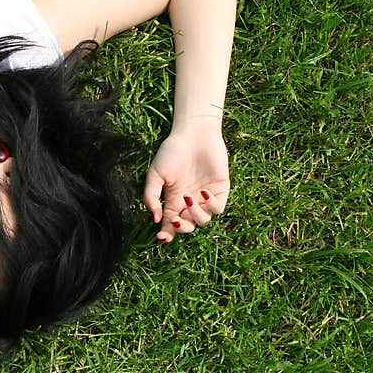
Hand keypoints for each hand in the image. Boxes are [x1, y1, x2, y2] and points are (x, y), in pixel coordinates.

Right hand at [143, 124, 229, 241]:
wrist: (193, 134)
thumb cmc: (172, 152)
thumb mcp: (155, 175)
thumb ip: (151, 197)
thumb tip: (155, 218)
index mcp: (173, 200)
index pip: (170, 224)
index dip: (167, 234)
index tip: (160, 238)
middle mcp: (189, 202)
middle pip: (188, 226)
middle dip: (182, 228)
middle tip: (176, 220)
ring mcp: (206, 197)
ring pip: (203, 220)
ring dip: (195, 215)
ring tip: (188, 199)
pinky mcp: (221, 190)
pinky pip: (218, 208)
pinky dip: (210, 205)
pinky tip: (202, 192)